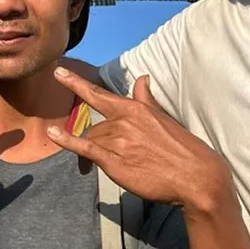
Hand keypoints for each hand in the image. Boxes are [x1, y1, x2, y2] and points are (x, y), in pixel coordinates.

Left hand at [47, 67, 234, 215]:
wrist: (196, 176)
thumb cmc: (182, 148)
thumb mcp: (163, 117)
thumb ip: (146, 99)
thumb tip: (142, 78)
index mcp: (134, 109)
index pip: (98, 93)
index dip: (75, 83)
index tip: (59, 72)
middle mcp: (123, 121)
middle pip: (94, 126)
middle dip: (96, 139)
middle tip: (105, 155)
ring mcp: (117, 141)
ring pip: (92, 139)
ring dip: (92, 151)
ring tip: (104, 165)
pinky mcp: (113, 162)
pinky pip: (85, 147)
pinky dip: (67, 140)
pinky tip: (54, 134)